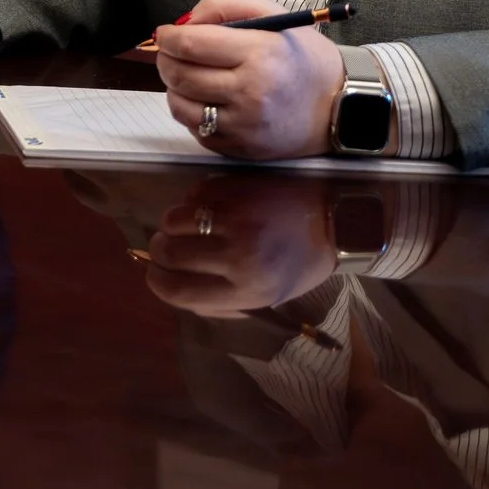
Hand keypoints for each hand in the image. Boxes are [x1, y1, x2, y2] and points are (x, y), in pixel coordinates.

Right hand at [135, 177, 339, 316]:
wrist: (332, 216)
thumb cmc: (299, 262)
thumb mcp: (266, 297)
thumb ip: (219, 300)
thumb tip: (173, 290)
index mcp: (247, 289)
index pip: (178, 291)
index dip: (157, 282)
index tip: (156, 275)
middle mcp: (237, 255)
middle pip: (167, 254)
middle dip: (159, 252)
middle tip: (168, 249)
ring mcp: (232, 217)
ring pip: (170, 222)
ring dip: (170, 227)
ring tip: (185, 228)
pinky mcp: (230, 187)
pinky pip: (189, 197)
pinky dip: (190, 205)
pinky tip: (208, 209)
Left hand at [148, 0, 342, 160]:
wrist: (339, 106)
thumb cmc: (302, 57)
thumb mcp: (272, 14)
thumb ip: (224, 5)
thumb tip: (184, 22)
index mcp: (260, 54)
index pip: (191, 45)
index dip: (168, 36)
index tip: (165, 32)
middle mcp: (251, 92)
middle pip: (179, 74)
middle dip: (166, 58)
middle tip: (170, 51)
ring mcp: (244, 125)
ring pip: (179, 103)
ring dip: (173, 84)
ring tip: (188, 73)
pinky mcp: (239, 148)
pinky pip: (194, 128)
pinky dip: (190, 109)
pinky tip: (205, 97)